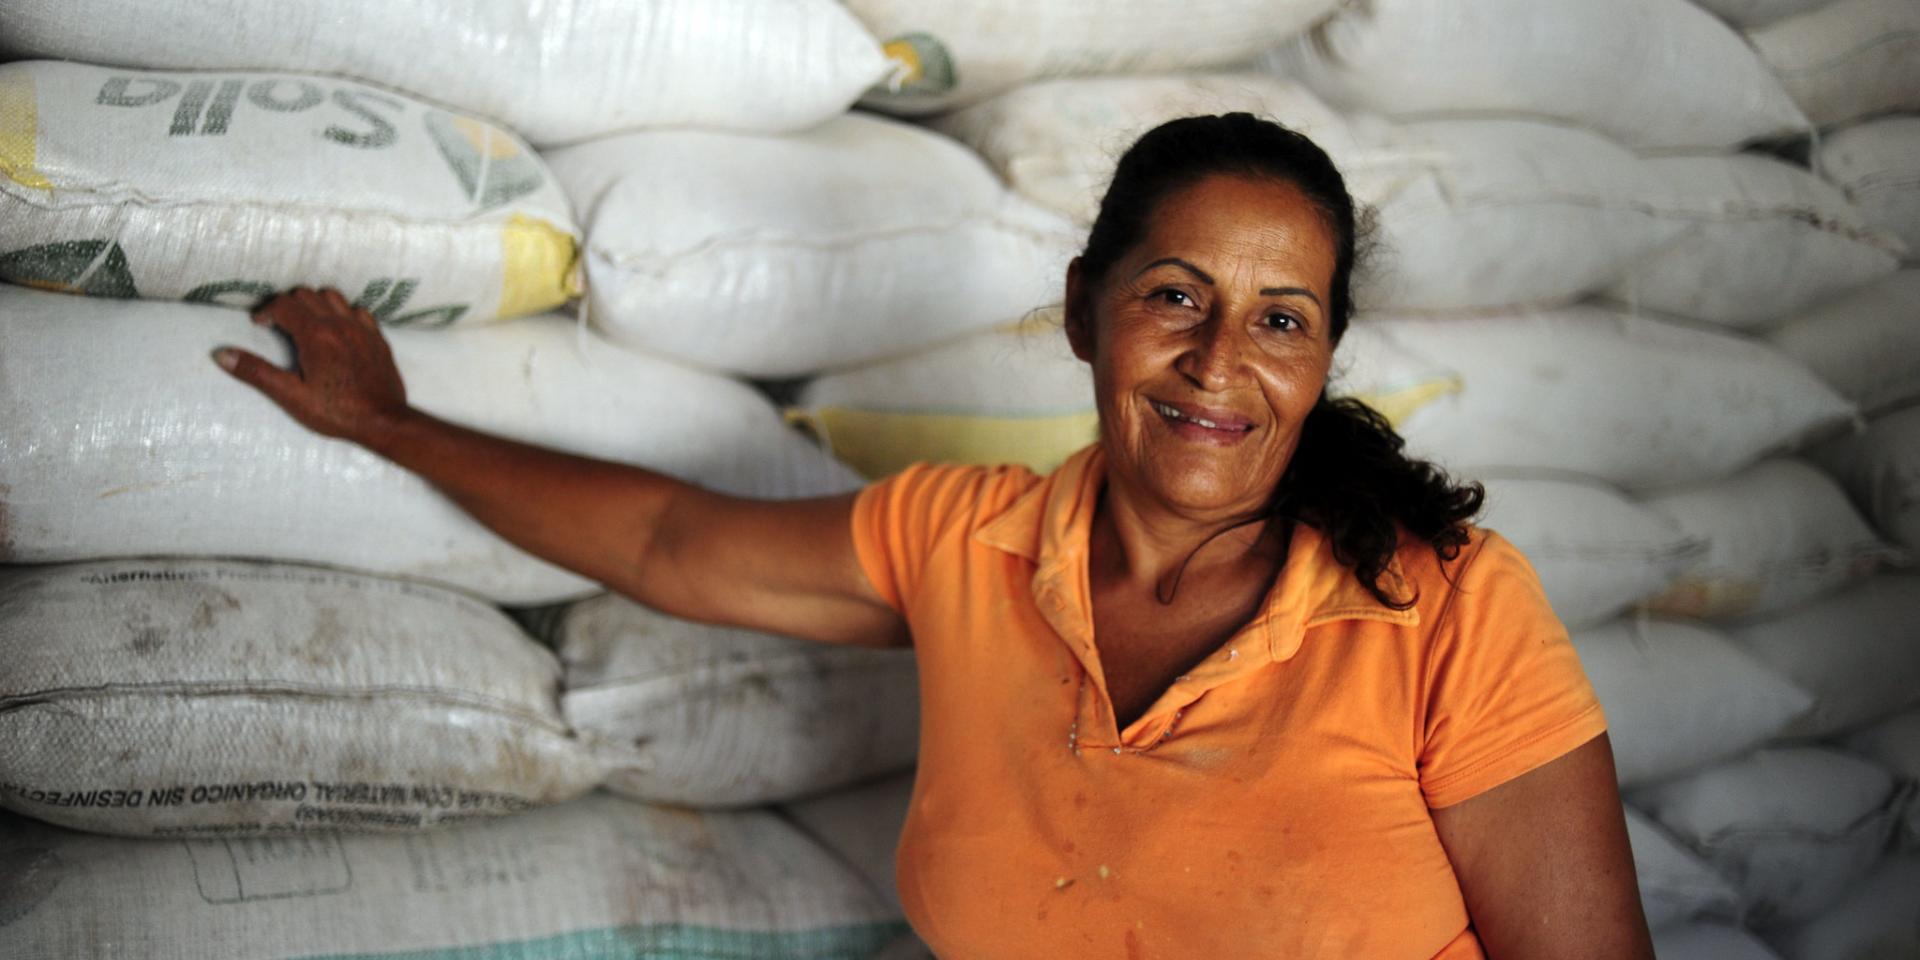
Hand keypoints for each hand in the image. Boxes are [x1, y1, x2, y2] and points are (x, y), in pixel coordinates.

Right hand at [213, 287, 412, 444]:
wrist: (384, 421)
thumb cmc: (337, 412)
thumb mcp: (291, 395)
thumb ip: (257, 372)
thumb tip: (222, 354)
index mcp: (317, 335)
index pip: (284, 304)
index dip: (266, 311)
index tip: (259, 325)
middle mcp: (340, 324)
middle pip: (306, 295)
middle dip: (287, 304)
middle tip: (278, 325)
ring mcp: (362, 328)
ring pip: (333, 297)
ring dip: (315, 303)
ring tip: (305, 324)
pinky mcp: (378, 338)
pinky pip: (358, 310)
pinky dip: (342, 313)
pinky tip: (337, 331)